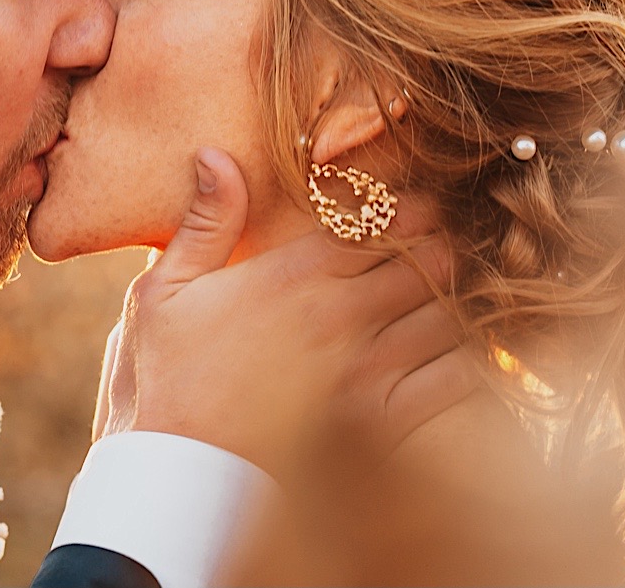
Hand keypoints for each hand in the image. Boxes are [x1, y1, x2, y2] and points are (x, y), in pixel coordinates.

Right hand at [96, 146, 478, 481]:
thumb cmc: (167, 377)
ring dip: (449, 306)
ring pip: (447, 316)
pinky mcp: (381, 422)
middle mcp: (337, 316)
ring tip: (440, 305)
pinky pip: (453, 378)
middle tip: (431, 255)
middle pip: (426, 261)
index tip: (413, 211)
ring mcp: (364, 370)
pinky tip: (442, 361)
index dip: (409, 210)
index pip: (380, 221)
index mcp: (292, 276)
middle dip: (436, 251)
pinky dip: (461, 363)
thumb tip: (215, 154)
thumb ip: (204, 221)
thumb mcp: (164, 290)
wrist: (179, 469)